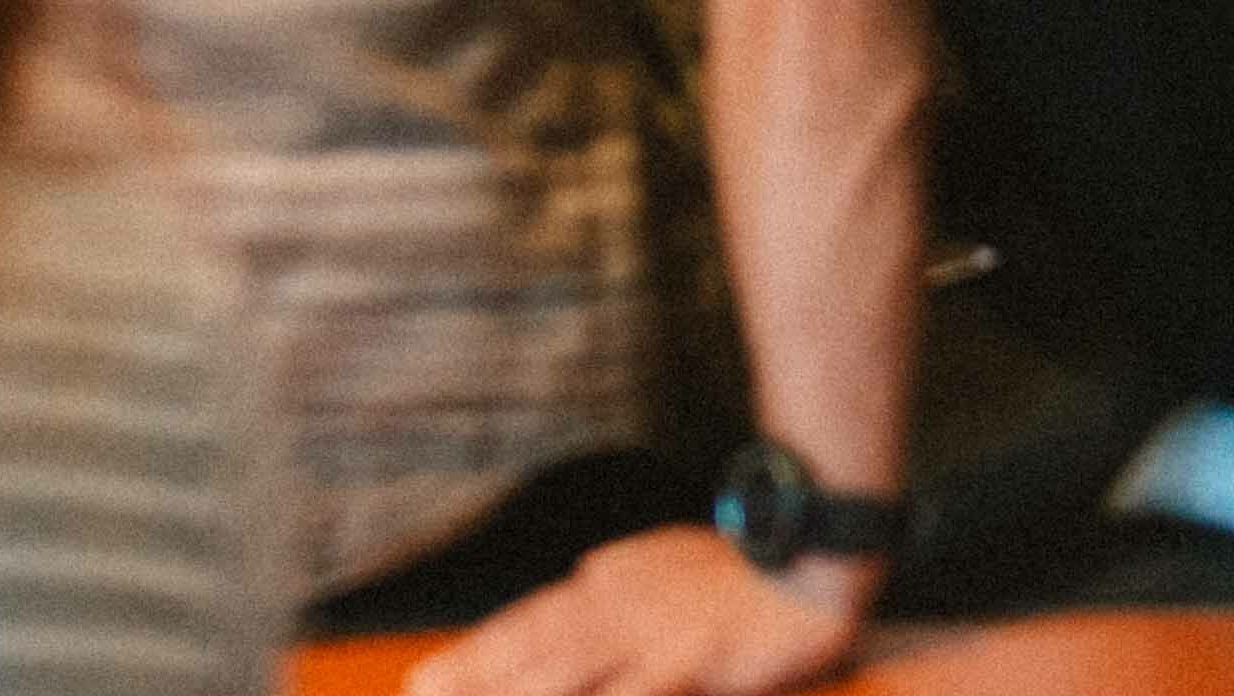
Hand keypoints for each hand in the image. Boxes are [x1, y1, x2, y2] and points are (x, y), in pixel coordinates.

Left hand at [406, 527, 873, 695]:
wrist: (814, 551)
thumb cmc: (747, 567)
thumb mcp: (670, 565)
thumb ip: (622, 582)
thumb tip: (582, 578)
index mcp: (612, 582)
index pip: (530, 625)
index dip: (478, 656)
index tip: (428, 681)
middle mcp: (618, 604)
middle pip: (532, 649)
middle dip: (473, 676)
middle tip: (418, 691)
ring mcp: (651, 634)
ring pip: (564, 673)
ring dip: (516, 691)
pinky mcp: (689, 662)